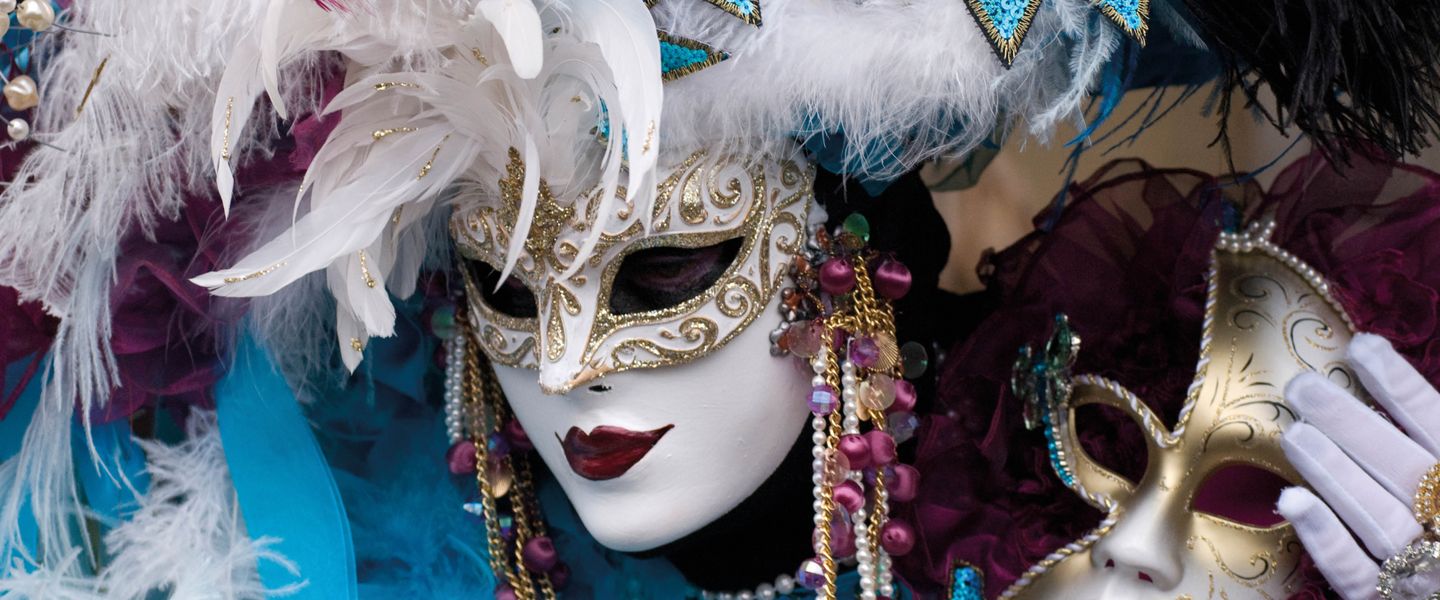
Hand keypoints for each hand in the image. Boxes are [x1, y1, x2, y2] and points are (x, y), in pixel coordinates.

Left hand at [1278, 333, 1439, 599]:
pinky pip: (1357, 574)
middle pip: (1407, 471)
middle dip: (1353, 425)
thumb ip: (1435, 428)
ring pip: (1380, 519)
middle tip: (1303, 387)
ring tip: (1295, 432)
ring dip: (1335, 472)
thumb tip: (1390, 375)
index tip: (1363, 347)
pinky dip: (1325, 538)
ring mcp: (1426, 571)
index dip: (1403, 388)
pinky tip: (1291, 501)